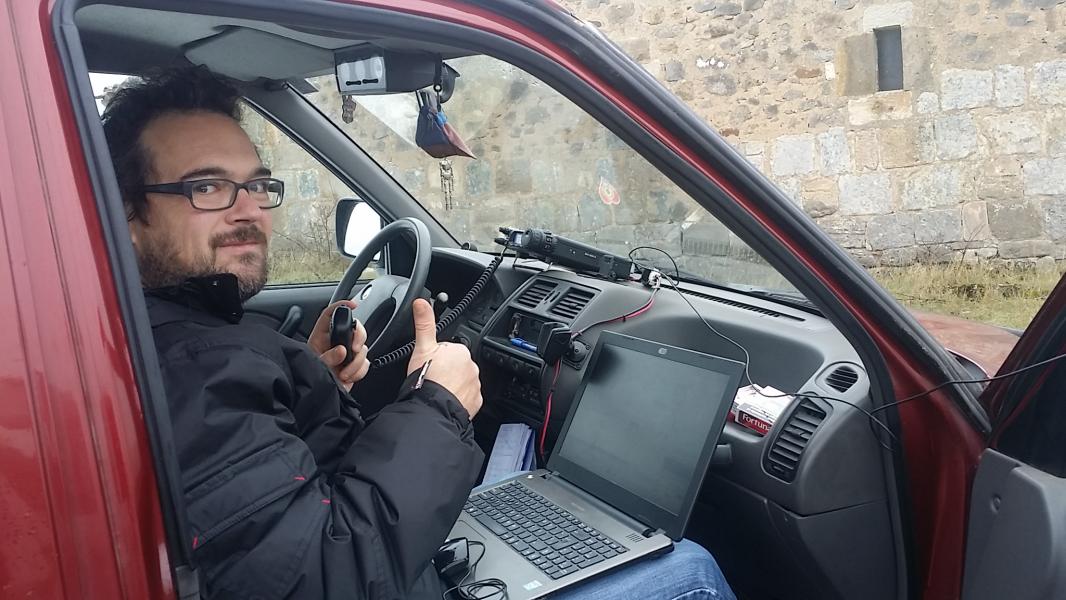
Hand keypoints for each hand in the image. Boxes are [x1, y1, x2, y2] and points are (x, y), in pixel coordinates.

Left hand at [309, 300, 369, 390]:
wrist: (319, 397)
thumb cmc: (310, 378)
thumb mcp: (315, 366)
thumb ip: (328, 358)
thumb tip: (341, 351)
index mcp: (322, 337)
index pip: (331, 315)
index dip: (341, 306)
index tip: (352, 305)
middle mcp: (336, 342)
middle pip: (355, 327)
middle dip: (359, 337)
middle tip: (354, 349)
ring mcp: (347, 354)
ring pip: (363, 347)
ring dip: (356, 362)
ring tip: (344, 373)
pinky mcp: (355, 365)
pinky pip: (366, 363)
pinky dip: (359, 371)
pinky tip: (348, 377)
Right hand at [407, 298, 481, 418]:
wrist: (432, 409)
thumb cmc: (426, 379)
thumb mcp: (422, 348)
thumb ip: (424, 324)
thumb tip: (421, 302)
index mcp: (460, 351)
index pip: (448, 350)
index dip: (435, 357)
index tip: (428, 365)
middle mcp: (472, 367)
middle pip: (456, 366)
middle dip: (445, 371)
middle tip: (431, 379)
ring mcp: (475, 385)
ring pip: (462, 382)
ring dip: (452, 385)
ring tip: (437, 391)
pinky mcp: (475, 402)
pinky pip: (466, 398)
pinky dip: (457, 398)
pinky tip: (446, 400)